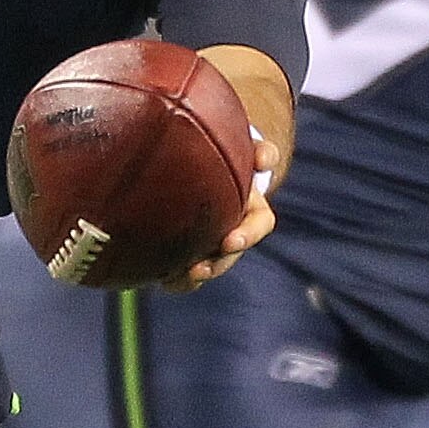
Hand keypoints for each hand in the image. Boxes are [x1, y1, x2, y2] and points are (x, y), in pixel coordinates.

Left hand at [159, 134, 279, 291]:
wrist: (201, 159)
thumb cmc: (225, 150)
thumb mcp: (241, 146)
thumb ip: (258, 151)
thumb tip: (266, 159)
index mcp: (251, 205)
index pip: (259, 223)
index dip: (247, 234)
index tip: (230, 241)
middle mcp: (234, 226)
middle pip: (229, 253)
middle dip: (217, 263)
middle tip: (199, 269)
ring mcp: (213, 238)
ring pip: (210, 265)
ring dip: (197, 275)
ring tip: (176, 278)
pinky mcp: (192, 247)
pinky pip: (188, 270)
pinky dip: (178, 278)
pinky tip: (162, 280)